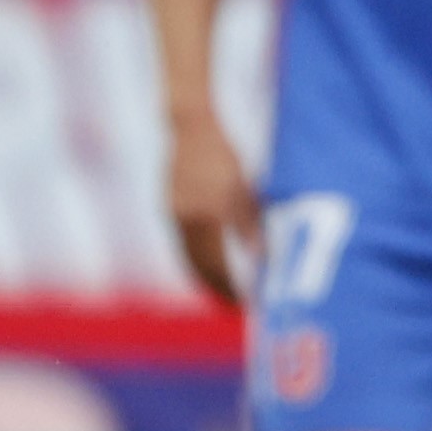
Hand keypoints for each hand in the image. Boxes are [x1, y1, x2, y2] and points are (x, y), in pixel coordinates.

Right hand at [165, 110, 260, 307]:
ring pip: (189, 255)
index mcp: (203, 217)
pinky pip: (183, 242)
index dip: (229, 286)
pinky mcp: (170, 207)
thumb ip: (248, 223)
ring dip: (205, 274)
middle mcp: (184, 220)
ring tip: (221, 288)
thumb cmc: (221, 154)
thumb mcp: (241, 187)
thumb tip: (261, 258)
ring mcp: (174, 214)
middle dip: (216, 286)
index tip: (244, 303)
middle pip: (199, 266)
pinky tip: (208, 259)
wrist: (190, 126)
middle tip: (233, 304)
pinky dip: (196, 256)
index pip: (216, 265)